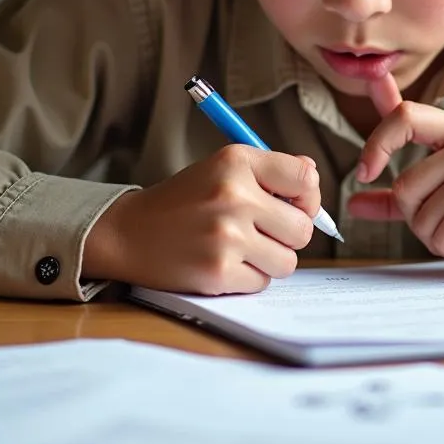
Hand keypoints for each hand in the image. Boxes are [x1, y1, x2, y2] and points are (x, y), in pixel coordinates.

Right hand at [83, 147, 320, 293]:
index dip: (308, 197)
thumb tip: (314, 181)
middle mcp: (234, 195)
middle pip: (303, 228)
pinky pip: (262, 282)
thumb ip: (272, 171)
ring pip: (288, 260)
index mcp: (237, 161)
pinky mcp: (217, 272)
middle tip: (262, 230)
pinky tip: (224, 262)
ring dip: (270, 259)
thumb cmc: (186, 199)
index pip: (306, 179)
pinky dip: (248, 277)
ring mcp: (226, 236)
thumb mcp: (224, 167)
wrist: (129, 232)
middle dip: (288, 234)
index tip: (294, 203)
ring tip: (241, 246)